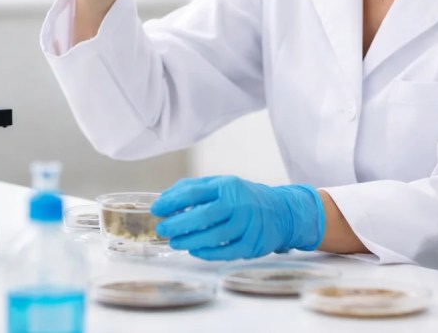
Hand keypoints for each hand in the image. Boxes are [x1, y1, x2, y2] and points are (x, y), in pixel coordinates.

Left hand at [151, 175, 324, 260]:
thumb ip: (195, 189)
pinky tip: (194, 250)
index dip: (171, 201)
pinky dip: (206, 252)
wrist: (281, 211)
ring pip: (213, 236)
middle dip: (177, 224)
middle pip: (202, 215)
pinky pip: (225, 252)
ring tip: (174, 242)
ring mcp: (247, 224)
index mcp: (227, 185)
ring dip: (189, 241)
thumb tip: (165, 199)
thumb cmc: (243, 197)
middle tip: (162, 229)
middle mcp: (238, 203)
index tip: (156, 209)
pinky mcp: (252, 244)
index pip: (194, 192)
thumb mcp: (222, 185)